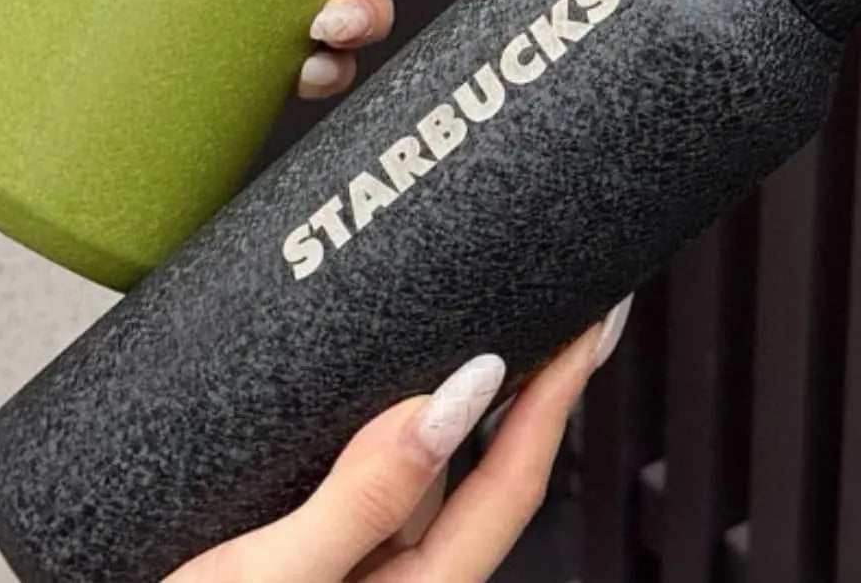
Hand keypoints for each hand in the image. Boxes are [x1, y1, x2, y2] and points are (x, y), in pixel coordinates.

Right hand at [167, 325, 609, 582]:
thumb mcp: (271, 575)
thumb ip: (367, 496)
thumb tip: (456, 398)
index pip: (509, 483)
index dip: (557, 400)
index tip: (589, 326)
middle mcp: (401, 578)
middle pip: (483, 469)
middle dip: (533, 388)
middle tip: (564, 305)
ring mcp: (360, 561)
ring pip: (429, 468)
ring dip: (467, 397)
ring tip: (491, 320)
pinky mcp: (316, 542)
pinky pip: (375, 472)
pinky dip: (396, 416)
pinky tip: (388, 380)